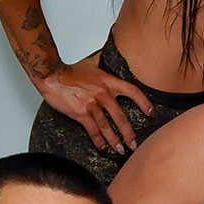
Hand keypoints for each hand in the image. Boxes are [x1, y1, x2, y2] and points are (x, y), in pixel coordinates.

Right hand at [33, 54, 153, 154]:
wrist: (52, 75)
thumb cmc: (70, 71)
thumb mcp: (93, 63)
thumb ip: (105, 61)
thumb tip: (113, 53)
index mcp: (109, 81)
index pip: (133, 92)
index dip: (144, 103)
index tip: (151, 114)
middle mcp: (103, 94)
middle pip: (121, 117)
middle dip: (129, 133)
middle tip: (134, 144)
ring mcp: (92, 104)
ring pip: (107, 126)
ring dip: (115, 141)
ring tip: (121, 150)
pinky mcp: (80, 113)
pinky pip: (92, 130)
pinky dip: (99, 140)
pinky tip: (103, 147)